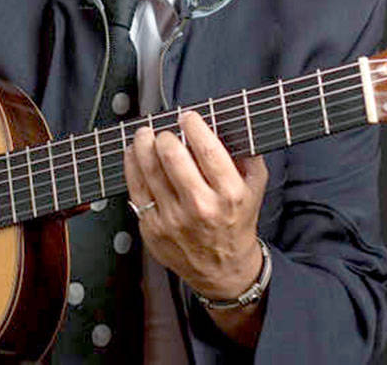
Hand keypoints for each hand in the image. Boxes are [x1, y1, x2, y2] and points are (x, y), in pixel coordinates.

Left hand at [123, 110, 268, 299]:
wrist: (223, 270)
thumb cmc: (236, 223)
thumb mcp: (254, 190)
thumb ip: (249, 157)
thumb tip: (233, 124)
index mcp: (229, 194)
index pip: (208, 150)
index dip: (193, 127)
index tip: (187, 117)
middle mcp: (201, 207)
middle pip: (173, 157)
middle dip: (166, 136)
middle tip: (166, 132)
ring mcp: (173, 219)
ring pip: (149, 170)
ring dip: (143, 144)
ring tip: (145, 134)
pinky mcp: (152, 228)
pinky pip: (135, 189)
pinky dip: (132, 165)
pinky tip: (134, 154)